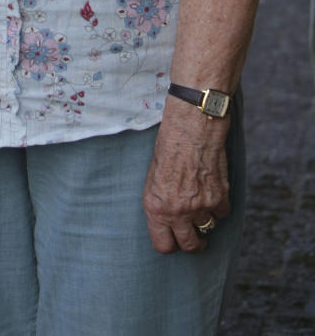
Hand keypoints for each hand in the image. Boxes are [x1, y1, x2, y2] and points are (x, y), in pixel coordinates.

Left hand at [142, 98, 230, 252]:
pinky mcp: (220, 199)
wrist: (191, 129)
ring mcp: (200, 207)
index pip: (163, 245)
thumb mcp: (153, 177)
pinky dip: (220, 206)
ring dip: (206, 219)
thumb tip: (168, 220)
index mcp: (155, 207)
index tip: (175, 240)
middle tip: (196, 237)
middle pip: (190, 245)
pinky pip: (222, 214)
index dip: (170, 244)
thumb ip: (161, 203)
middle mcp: (177, 212)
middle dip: (194, 244)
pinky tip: (213, 189)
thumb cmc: (168, 147)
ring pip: (208, 228)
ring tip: (202, 201)